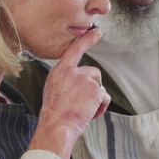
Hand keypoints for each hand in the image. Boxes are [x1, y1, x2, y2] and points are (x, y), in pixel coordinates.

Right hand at [30, 28, 110, 158]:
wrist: (56, 127)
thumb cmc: (54, 115)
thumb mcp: (53, 90)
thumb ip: (66, 81)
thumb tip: (81, 81)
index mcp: (59, 71)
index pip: (74, 50)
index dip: (87, 40)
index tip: (97, 32)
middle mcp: (72, 72)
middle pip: (93, 73)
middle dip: (92, 88)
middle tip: (79, 104)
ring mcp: (84, 79)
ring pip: (99, 86)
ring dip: (95, 99)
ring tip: (82, 110)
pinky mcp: (95, 90)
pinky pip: (104, 97)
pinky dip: (100, 108)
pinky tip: (88, 114)